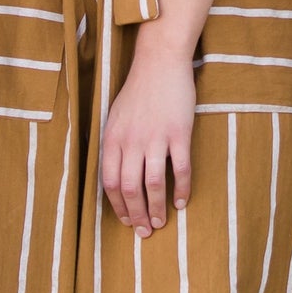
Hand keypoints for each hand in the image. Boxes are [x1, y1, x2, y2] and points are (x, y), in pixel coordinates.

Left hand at [101, 41, 195, 238]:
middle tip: (144, 231)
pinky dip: (181, 190)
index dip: (117, 206)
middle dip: (136, 215)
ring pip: (153, 184)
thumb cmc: (138, 90)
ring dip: (156, 209)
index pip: (109, 183)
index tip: (125, 220)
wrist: (160, 60)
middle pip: (130, 189)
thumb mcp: (115, 116)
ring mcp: (156, 137)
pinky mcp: (178, 133)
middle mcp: (132, 140)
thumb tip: (114, 177)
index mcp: (113, 137)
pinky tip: (182, 201)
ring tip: (160, 222)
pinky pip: (180, 169)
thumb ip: (114, 145)